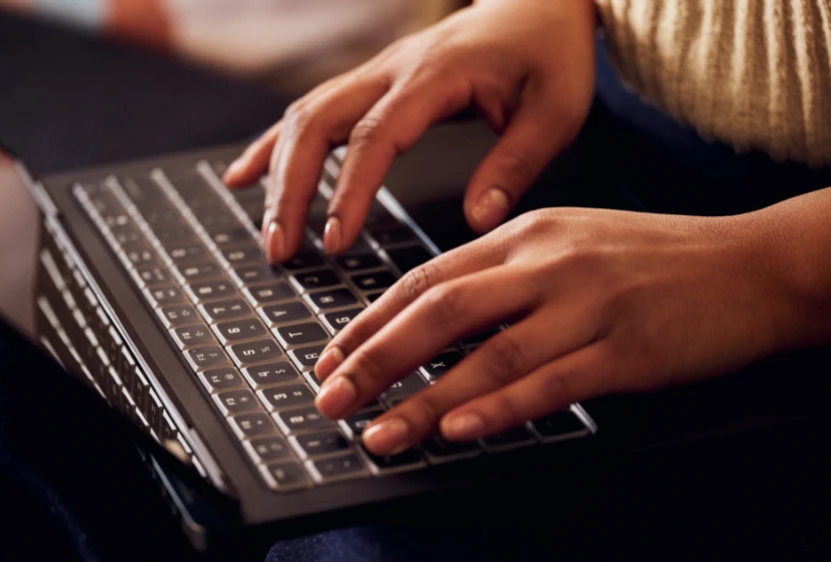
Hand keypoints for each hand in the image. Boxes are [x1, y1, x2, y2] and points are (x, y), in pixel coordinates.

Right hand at [223, 0, 597, 261]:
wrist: (537, 2)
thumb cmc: (548, 55)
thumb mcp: (556, 111)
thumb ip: (516, 164)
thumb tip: (478, 220)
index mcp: (435, 76)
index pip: (376, 136)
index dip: (349, 190)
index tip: (335, 240)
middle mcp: (392, 69)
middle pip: (317, 122)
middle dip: (289, 188)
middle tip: (281, 249)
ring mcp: (374, 72)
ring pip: (304, 115)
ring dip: (277, 172)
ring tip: (269, 232)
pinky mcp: (370, 83)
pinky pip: (311, 110)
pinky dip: (275, 145)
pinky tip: (247, 175)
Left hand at [311, 207, 804, 454]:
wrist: (747, 266)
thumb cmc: (651, 259)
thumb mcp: (567, 244)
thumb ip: (503, 275)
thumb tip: (433, 319)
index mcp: (525, 234)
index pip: (428, 278)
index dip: (372, 320)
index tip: (333, 355)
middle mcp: (547, 263)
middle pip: (441, 311)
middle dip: (375, 359)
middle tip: (332, 397)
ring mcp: (586, 306)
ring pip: (487, 355)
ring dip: (424, 399)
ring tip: (380, 431)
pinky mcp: (624, 351)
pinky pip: (550, 382)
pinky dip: (499, 408)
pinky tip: (460, 430)